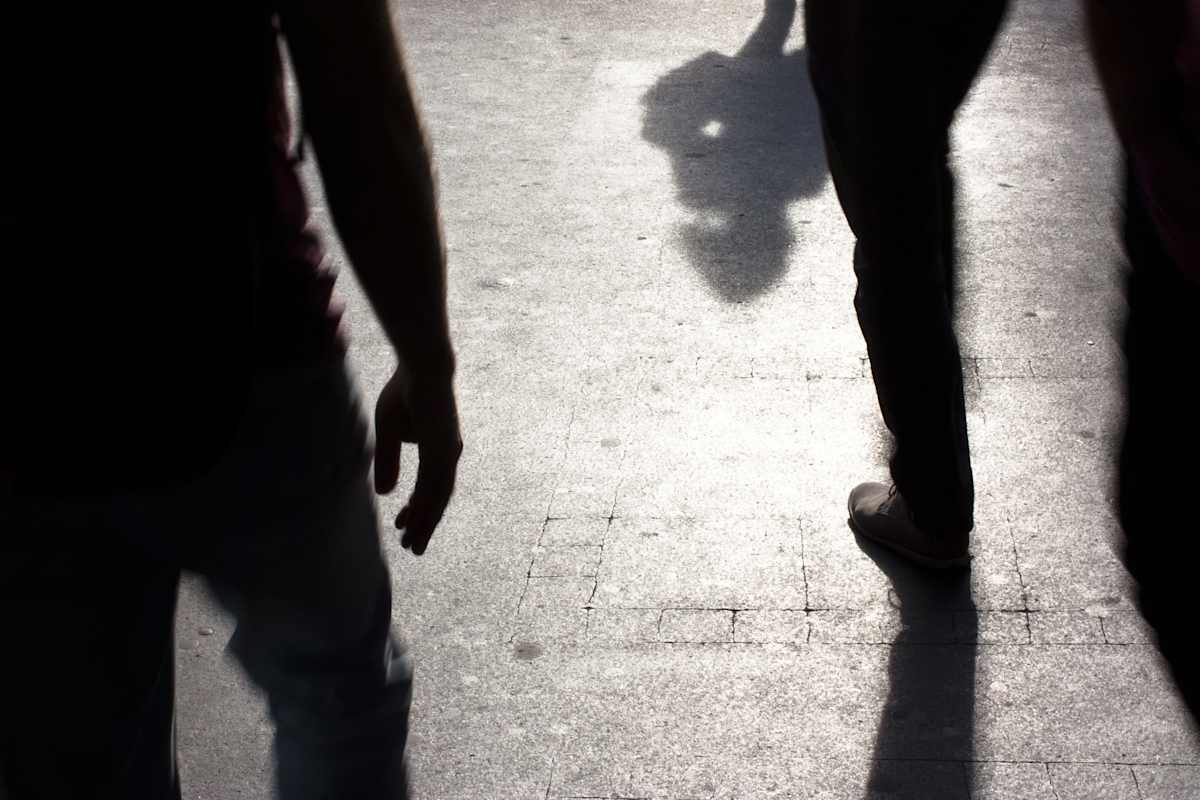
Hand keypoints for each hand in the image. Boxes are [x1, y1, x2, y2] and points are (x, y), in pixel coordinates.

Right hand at [373, 367, 461, 554]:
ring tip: (412, 545)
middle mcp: (448, 455)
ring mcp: (447, 453)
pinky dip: (425, 505)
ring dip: (426, 523)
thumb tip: (386, 494)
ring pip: (438, 497)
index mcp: (439, 451)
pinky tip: (414, 521)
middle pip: (438, 499)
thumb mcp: (388, 432)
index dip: (417, 510)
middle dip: (425, 525)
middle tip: (413, 549)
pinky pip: (433, 483)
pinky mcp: (443, 448)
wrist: (420, 367)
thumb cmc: (405, 392)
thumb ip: (388, 462)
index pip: (430, 489)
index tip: (401, 526)